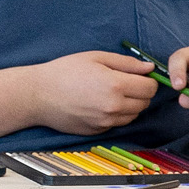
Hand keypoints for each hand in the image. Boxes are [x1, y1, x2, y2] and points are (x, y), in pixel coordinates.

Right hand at [30, 51, 161, 135]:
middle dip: (140, 92)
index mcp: (115, 85)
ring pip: (134, 115)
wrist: (38, 95)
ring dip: (129, 105)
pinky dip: (116, 114)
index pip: (150, 87)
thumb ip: (125, 62)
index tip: (138, 76)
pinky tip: (99, 104)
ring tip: (109, 93)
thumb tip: (149, 68)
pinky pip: (118, 123)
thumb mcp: (94, 57)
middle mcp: (114, 107)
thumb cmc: (64, 71)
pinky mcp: (99, 131)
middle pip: (145, 103)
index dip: (147, 80)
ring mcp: (107, 122)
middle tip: (122, 83)